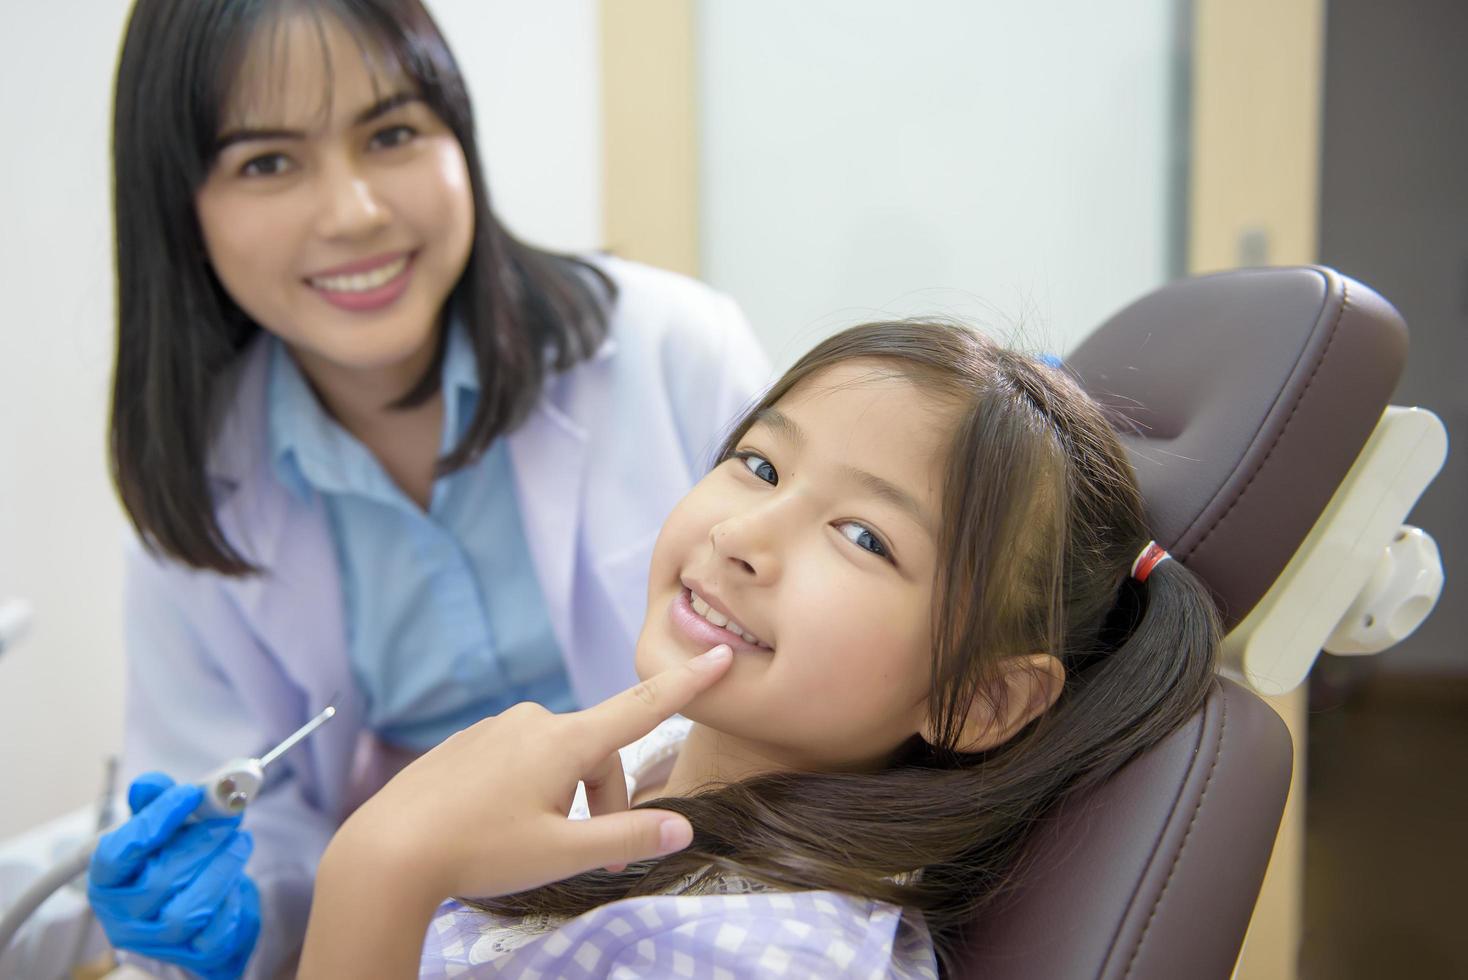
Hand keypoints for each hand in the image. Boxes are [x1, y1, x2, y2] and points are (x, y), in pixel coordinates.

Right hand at [88, 772, 260, 979]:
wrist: (196, 903)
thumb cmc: (170, 860)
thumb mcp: (159, 827)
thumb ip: (155, 802)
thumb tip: (150, 785)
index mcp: (106, 881)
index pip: (117, 854)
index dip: (155, 820)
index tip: (190, 793)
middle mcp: (122, 916)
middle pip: (159, 881)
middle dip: (202, 841)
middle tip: (231, 815)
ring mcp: (155, 941)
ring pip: (190, 911)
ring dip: (222, 869)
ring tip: (240, 841)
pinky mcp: (191, 955)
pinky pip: (216, 934)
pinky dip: (232, 902)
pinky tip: (236, 879)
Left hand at [331, 643, 733, 900]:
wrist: (389, 850)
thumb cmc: (478, 852)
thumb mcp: (561, 854)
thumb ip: (626, 838)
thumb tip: (683, 828)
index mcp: (564, 742)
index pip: (642, 708)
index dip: (687, 684)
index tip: (721, 654)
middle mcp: (534, 722)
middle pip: (599, 755)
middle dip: (606, 801)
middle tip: (593, 858)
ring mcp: (498, 728)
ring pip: (559, 759)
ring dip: (568, 798)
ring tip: (538, 844)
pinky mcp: (470, 742)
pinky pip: (521, 759)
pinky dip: (531, 790)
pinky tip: (501, 826)